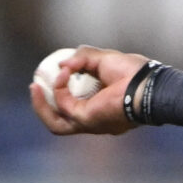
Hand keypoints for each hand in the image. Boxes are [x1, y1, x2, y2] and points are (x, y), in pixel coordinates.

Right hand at [29, 46, 147, 135]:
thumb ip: (83, 58)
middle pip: (60, 122)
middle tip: (34, 86)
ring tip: (34, 86)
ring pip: (56, 124)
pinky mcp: (87, 119)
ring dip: (41, 105)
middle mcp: (95, 121)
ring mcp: (91, 123)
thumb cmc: (135, 73)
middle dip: (43, 107)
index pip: (74, 109)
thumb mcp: (104, 59)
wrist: (147, 84)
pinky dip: (58, 89)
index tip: (55, 74)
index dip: (59, 95)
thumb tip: (62, 64)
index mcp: (101, 109)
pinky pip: (63, 106)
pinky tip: (62, 74)